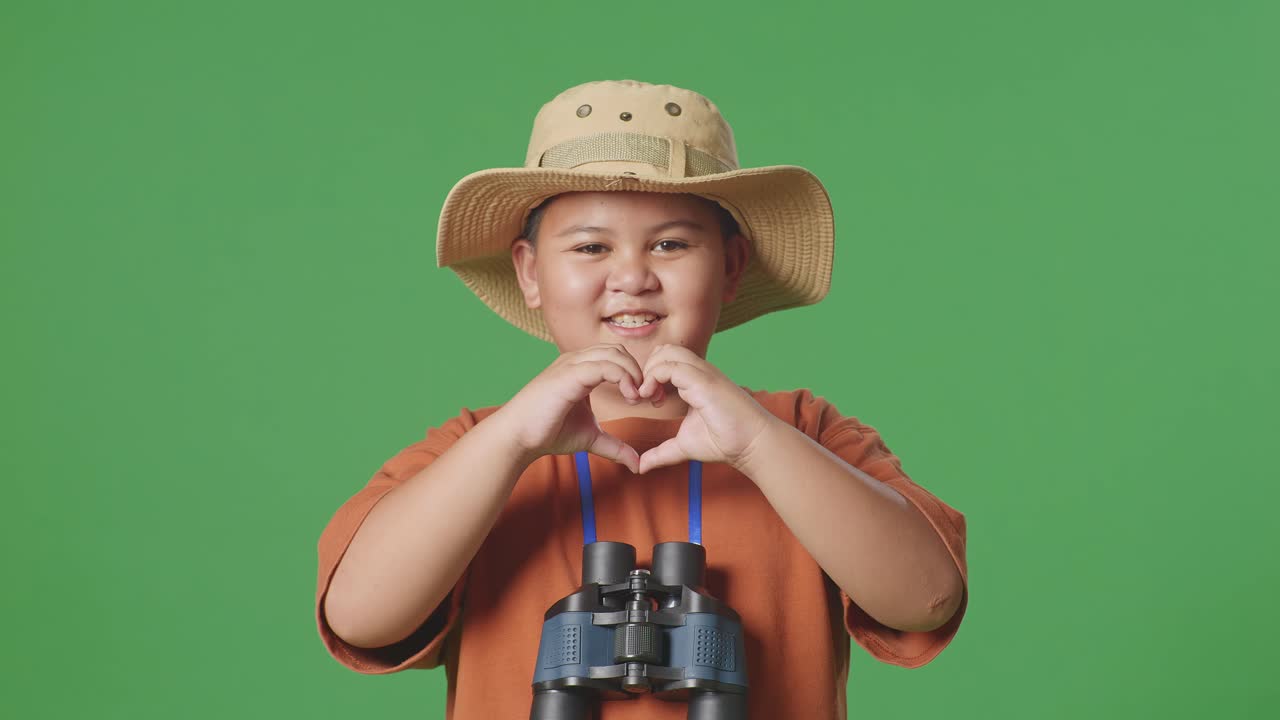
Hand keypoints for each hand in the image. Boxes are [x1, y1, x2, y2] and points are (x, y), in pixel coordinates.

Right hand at [498, 343, 646, 472]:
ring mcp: (571, 364)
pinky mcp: (568, 374)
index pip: (617, 358)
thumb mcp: (590, 438)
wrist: (518, 437)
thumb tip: (636, 463)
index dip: (637, 375)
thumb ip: (614, 446)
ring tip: (638, 398)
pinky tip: (629, 397)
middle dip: (641, 372)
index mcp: (581, 369)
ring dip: (634, 373)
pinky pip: (604, 365)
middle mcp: (576, 361)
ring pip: (614, 354)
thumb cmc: (547, 433)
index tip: (650, 399)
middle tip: (651, 398)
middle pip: (619, 351)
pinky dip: (622, 377)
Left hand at [634, 344, 778, 473]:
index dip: (650, 375)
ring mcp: (702, 373)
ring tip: (648, 396)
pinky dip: (655, 377)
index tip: (647, 400)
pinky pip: (671, 366)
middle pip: (665, 350)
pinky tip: (654, 399)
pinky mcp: (703, 380)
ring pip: (667, 352)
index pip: (667, 360)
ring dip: (650, 370)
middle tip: (644, 396)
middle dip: (647, 368)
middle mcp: (699, 371)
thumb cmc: (724, 441)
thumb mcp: (683, 446)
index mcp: (696, 380)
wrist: (750, 444)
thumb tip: (641, 467)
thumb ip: (661, 452)